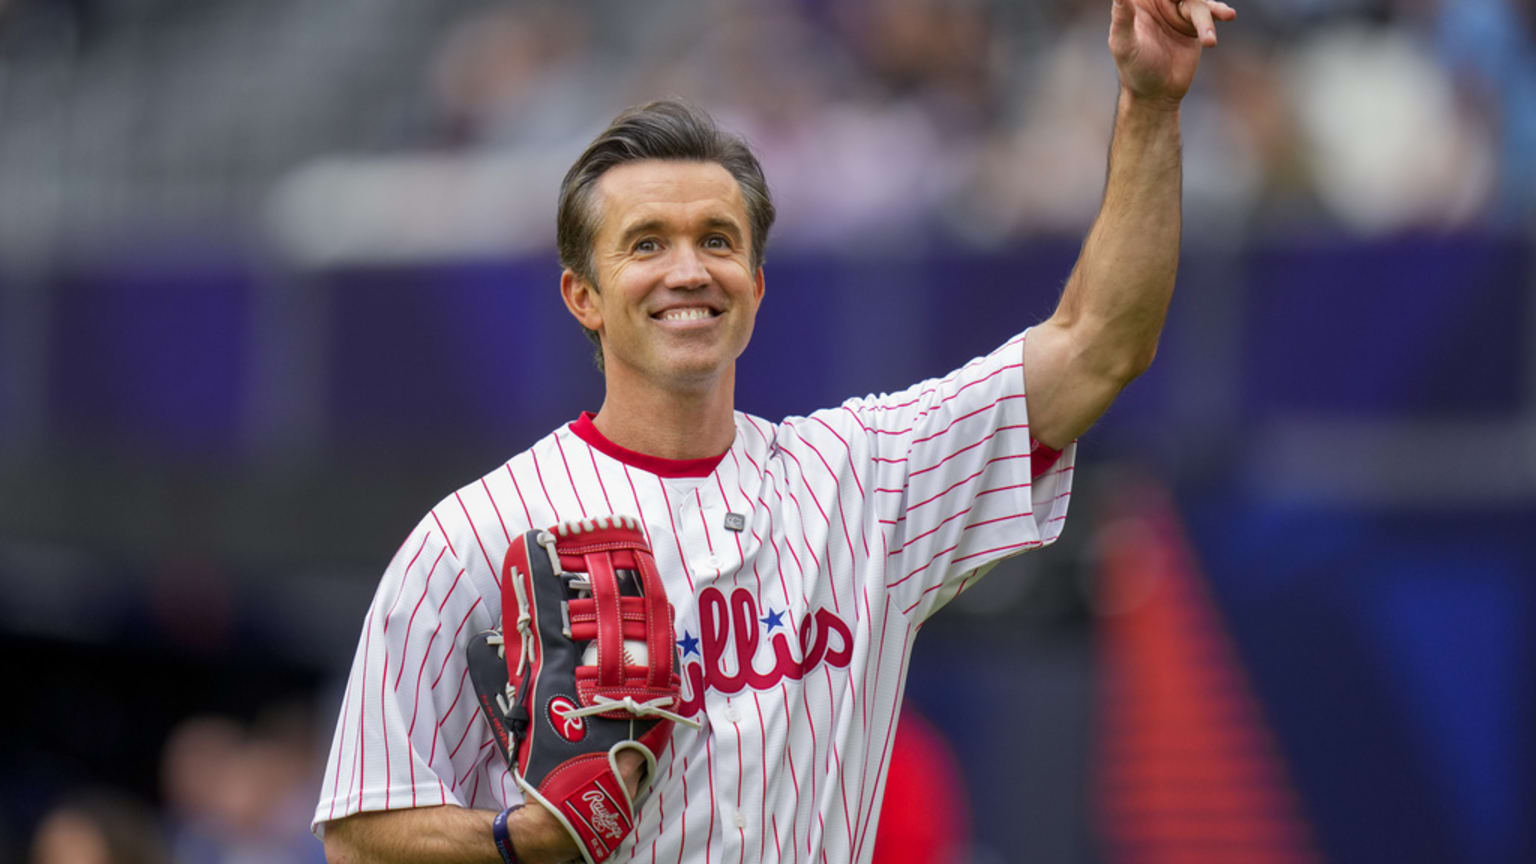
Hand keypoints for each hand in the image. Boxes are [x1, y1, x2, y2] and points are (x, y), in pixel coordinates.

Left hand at [1109, 0, 1236, 106]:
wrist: (1158, 93)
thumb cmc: (1134, 70)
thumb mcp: (1124, 44)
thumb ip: (1122, 17)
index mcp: (1139, 2)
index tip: (1172, 1)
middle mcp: (1159, 2)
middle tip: (1195, 4)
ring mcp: (1178, 11)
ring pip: (1196, 3)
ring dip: (1206, 18)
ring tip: (1209, 41)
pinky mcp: (1194, 23)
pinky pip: (1209, 12)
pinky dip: (1218, 13)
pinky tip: (1228, 15)